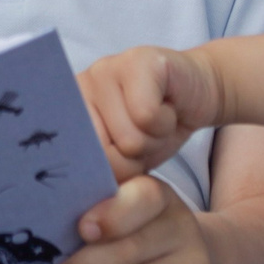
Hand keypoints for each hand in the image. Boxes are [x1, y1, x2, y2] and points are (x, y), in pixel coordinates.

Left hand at [52, 175, 219, 263]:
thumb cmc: (142, 231)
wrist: (196, 262)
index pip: (142, 199)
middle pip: (128, 252)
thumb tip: (53, 216)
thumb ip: (98, 207)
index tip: (82, 230)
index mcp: (162, 197)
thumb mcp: (126, 208)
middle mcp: (184, 230)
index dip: (110, 216)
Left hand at [80, 46, 222, 178]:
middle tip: (143, 136)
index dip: (107, 173)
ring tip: (155, 122)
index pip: (74, 163)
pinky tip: (166, 108)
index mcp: (67, 113)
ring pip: (128, 139)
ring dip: (153, 141)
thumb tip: (93, 201)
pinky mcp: (138, 61)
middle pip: (101, 155)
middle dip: (131, 160)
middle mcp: (80, 87)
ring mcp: (106, 69)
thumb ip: (102, 172)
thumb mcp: (125, 160)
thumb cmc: (155, 130)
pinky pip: (147, 116)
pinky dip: (165, 124)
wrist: (197, 93)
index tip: (123, 158)